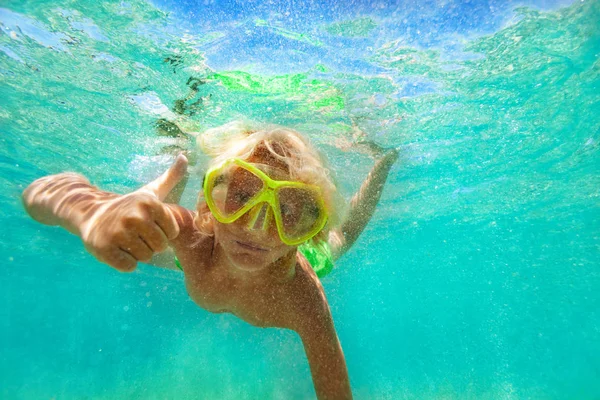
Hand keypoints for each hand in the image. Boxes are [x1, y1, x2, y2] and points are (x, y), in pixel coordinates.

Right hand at [80, 154, 187, 271]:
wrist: (89, 212)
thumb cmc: (128, 205)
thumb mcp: (150, 190)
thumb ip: (171, 177)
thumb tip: (185, 156)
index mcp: (149, 204)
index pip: (171, 233)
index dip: (162, 232)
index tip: (149, 224)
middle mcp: (134, 217)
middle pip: (159, 247)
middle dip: (150, 244)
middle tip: (136, 234)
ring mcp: (118, 233)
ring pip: (145, 257)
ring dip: (137, 253)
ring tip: (126, 239)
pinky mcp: (104, 249)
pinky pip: (129, 266)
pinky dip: (125, 262)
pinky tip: (117, 249)